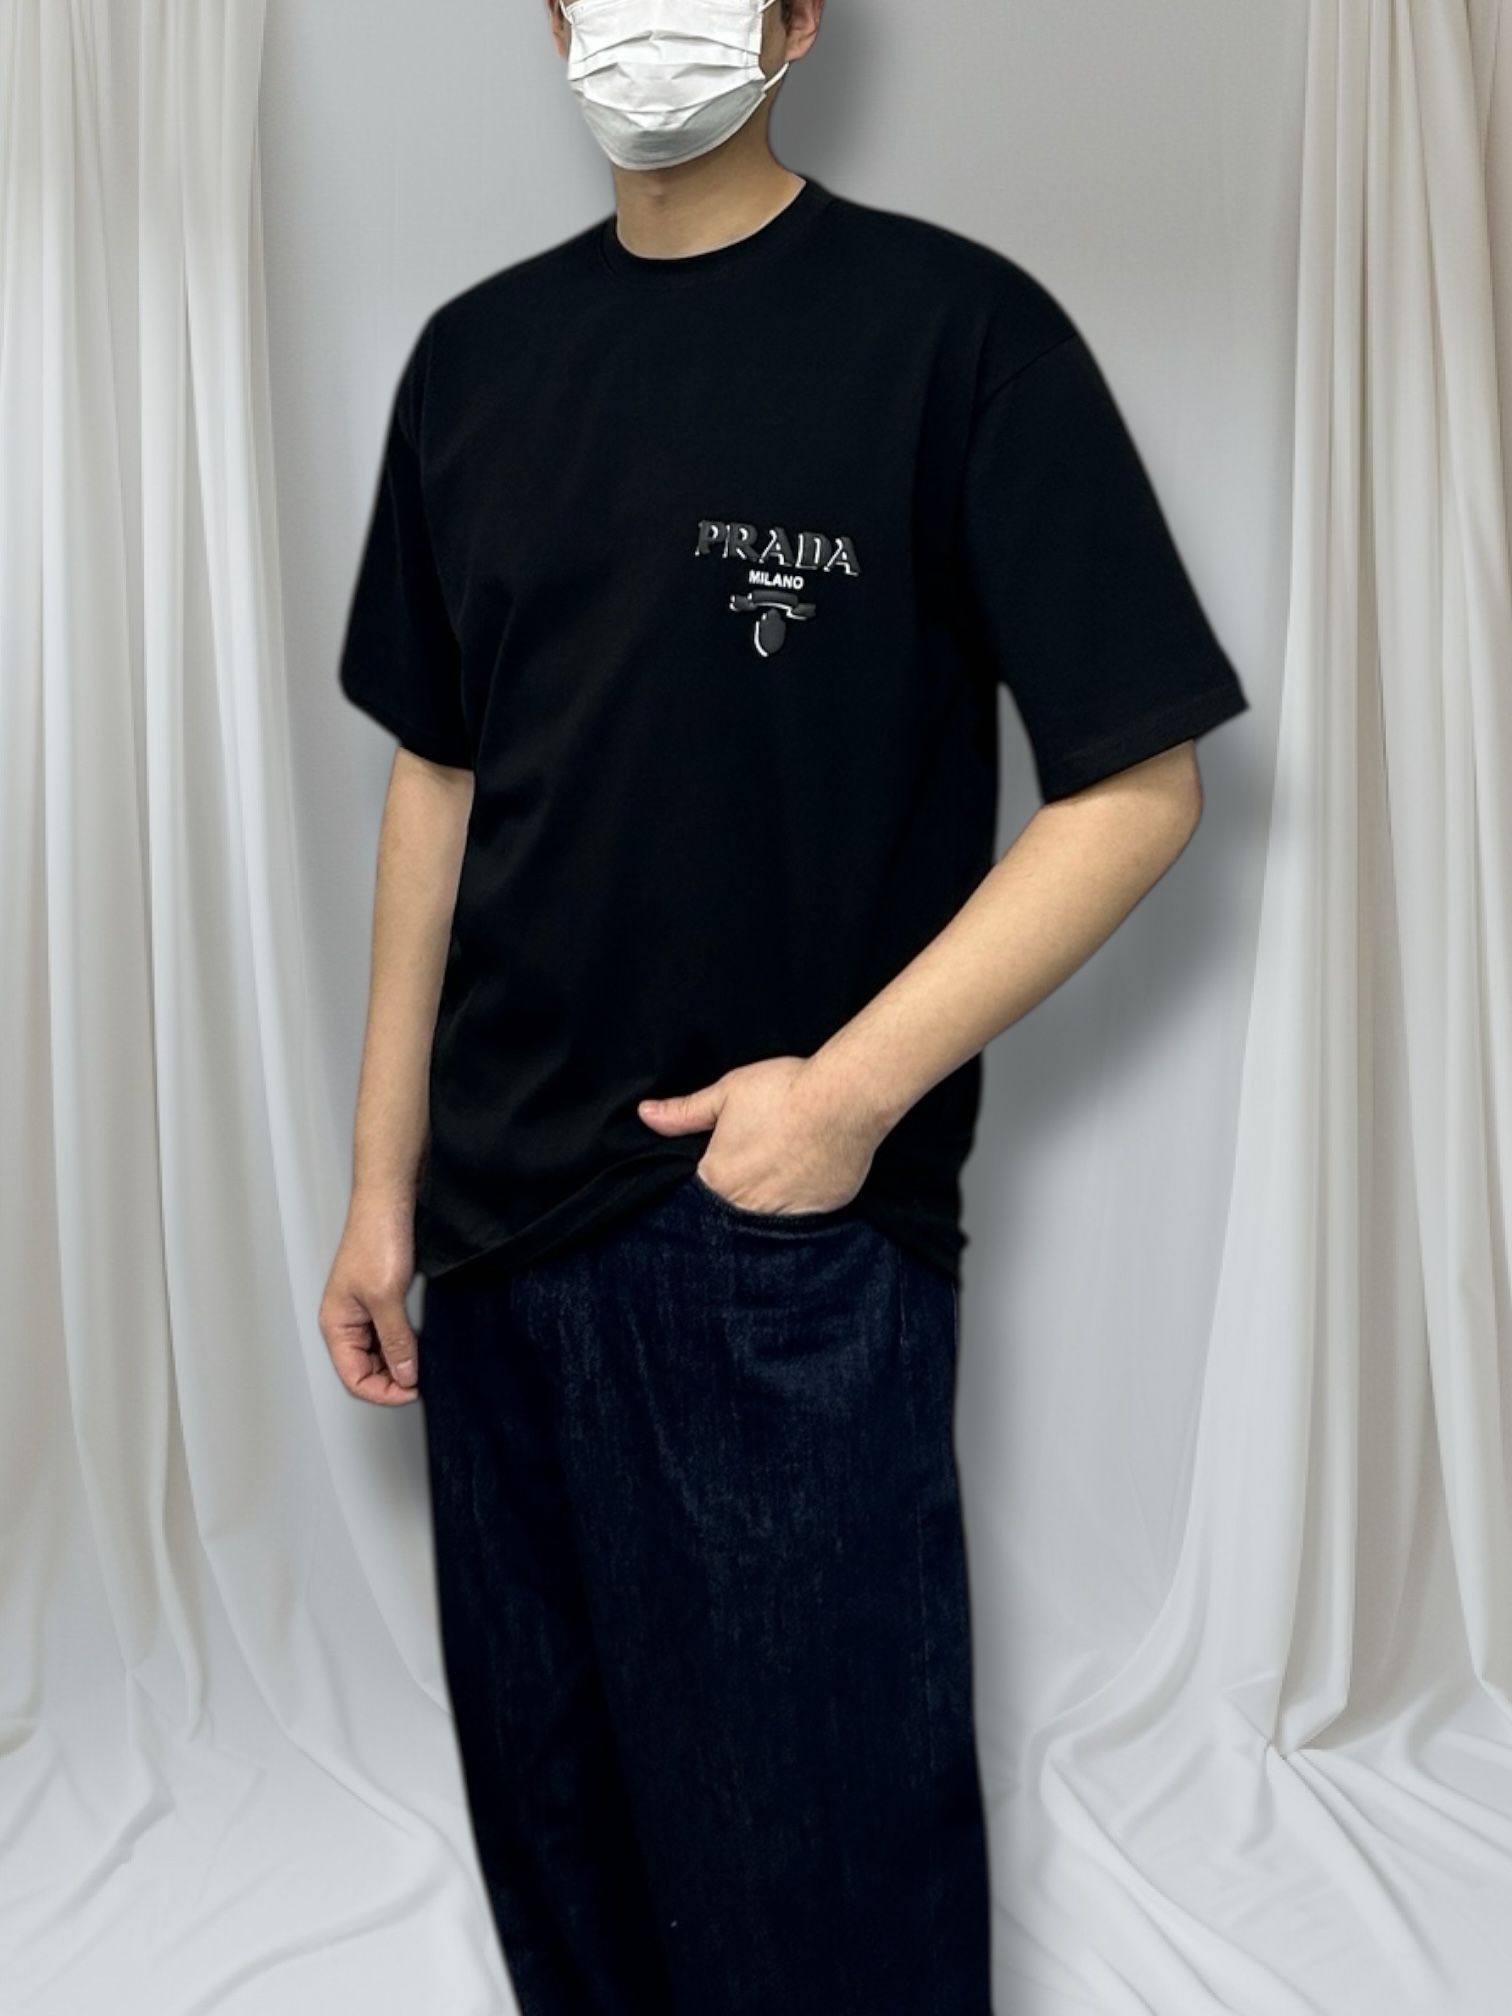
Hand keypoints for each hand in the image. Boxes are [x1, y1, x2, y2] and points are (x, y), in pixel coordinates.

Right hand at [319, 1197, 421, 1405]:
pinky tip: (421, 1342)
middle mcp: (346, 1321)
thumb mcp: (387, 1297)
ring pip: (379, 1353)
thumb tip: (405, 1375)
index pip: (353, 1378)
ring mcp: (364, 1310)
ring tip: (423, 1363)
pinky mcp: (381, 1298)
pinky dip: (405, 1344)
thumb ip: (395, 1340)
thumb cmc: (376, 1239)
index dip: (383, 1391)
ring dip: (400, 1362)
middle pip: (365, 1369)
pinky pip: (390, 1334)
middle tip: (421, 1380)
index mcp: (336, 1325)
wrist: (389, 1202)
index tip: (412, 1390)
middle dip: (392, 1379)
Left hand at [637, 1055, 884, 1215]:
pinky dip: (801, 1204)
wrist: (844, 1097)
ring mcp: (788, 1216)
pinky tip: (805, 1179)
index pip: (700, 1198)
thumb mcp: (727, 1093)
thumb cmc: (784, 1091)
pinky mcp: (822, 1213)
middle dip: (738, 1197)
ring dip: (768, 1205)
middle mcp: (750, 1208)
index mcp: (719, 1181)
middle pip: (734, 1213)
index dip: (709, 1185)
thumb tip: (646, 1115)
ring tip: (779, 1174)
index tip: (722, 1168)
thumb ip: (684, 1112)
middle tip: (754, 1168)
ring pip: (768, 1221)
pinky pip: (804, 1219)